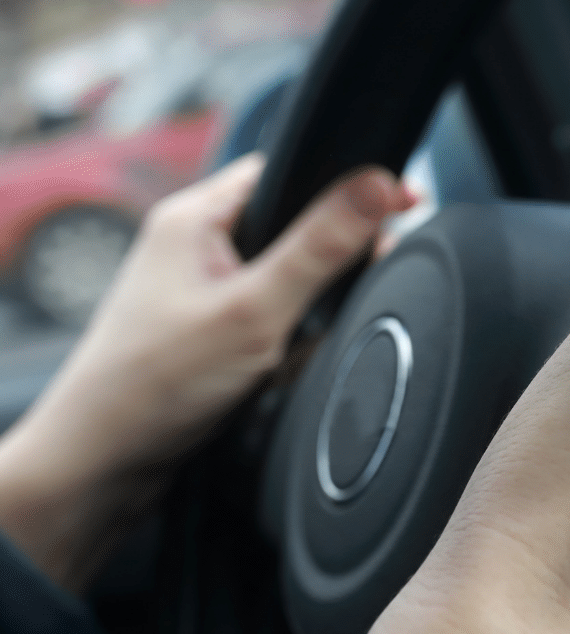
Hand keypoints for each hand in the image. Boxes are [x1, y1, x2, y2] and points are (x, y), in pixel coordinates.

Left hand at [0, 153, 412, 590]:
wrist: (105, 464)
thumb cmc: (154, 384)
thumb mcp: (255, 310)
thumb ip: (322, 247)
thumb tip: (379, 185)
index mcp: (195, 215)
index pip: (288, 169)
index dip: (347, 184)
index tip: (400, 205)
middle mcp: (194, 243)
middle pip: (296, 223)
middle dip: (330, 262)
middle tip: (344, 294)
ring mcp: (199, 287)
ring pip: (289, 276)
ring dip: (307, 310)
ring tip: (295, 343)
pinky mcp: (208, 327)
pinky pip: (274, 316)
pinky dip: (289, 340)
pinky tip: (280, 366)